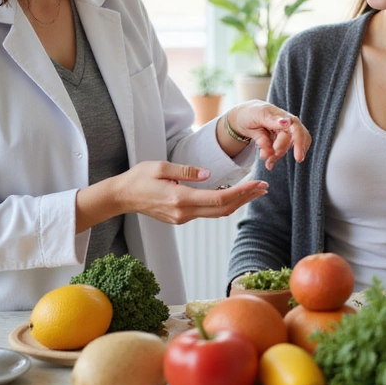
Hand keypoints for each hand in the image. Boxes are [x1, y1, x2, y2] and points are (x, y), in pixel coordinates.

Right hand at [99, 160, 268, 224]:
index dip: (242, 192)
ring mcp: (182, 218)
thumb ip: (185, 171)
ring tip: (254, 190)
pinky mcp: (180, 217)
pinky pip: (206, 212)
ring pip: (216, 213)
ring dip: (237, 202)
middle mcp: (183, 213)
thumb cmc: (139, 178)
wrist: (121, 196)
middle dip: (245, 199)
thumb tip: (207, 174)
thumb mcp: (160, 167)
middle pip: (223, 209)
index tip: (257, 184)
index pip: (219, 198)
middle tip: (264, 188)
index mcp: (180, 199)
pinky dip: (223, 204)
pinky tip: (232, 195)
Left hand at [226, 101, 311, 170]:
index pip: (297, 131)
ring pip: (284, 150)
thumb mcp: (258, 114)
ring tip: (263, 156)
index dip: (299, 144)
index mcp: (284, 117)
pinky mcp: (277, 143)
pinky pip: (278, 154)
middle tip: (265, 155)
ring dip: (274, 157)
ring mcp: (282, 136)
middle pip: (290, 144)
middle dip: (280, 151)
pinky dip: (272, 159)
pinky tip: (268, 164)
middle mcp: (287, 127)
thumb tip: (288, 122)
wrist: (242, 117)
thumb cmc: (251, 112)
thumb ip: (272, 120)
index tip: (298, 158)